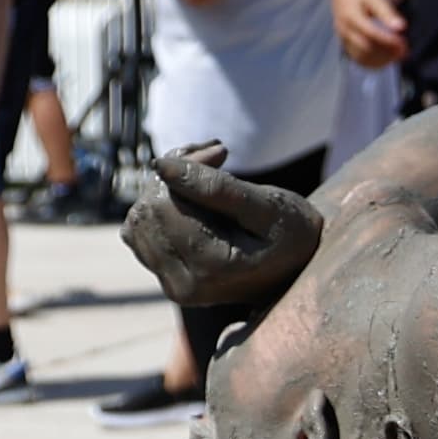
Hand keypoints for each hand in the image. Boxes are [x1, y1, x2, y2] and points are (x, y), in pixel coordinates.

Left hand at [128, 139, 328, 322]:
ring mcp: (172, 287)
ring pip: (138, 221)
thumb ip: (216, 187)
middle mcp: (184, 286)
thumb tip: (159, 165)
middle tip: (216, 157)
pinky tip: (195, 196)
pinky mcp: (166, 279)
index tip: (222, 152)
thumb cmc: (290, 232)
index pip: (161, 204)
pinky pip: (140, 233)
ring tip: (209, 172)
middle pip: (145, 212)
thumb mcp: (267, 205)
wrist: (299, 267)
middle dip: (173, 177)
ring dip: (165, 188)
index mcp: (211, 269)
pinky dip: (161, 205)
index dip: (184, 167)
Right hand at [331, 0, 409, 68]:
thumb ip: (387, 13)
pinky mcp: (345, 45)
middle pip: (365, 48)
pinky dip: (375, 62)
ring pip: (362, 57)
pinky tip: (389, 58)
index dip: (387, 40)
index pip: (370, 33)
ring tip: (399, 54)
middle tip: (404, 51)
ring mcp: (343, 39)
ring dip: (382, 59)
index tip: (403, 43)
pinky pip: (359, 59)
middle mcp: (344, 30)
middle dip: (386, 52)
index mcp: (351, 16)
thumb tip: (402, 27)